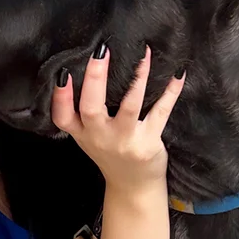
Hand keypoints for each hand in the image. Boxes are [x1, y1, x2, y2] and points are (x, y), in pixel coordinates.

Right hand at [51, 44, 184, 196]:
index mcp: (82, 134)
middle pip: (92, 108)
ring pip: (129, 107)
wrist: (133, 187)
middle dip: (95, 79)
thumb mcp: (88, 137)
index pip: (63, 117)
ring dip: (137, 79)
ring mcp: (125, 141)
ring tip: (143, 54)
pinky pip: (160, 112)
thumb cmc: (110, 154)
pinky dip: (170, 92)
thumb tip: (91, 66)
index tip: (62, 73)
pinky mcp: (148, 143)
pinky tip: (177, 73)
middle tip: (101, 51)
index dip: (60, 97)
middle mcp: (101, 137)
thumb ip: (83, 112)